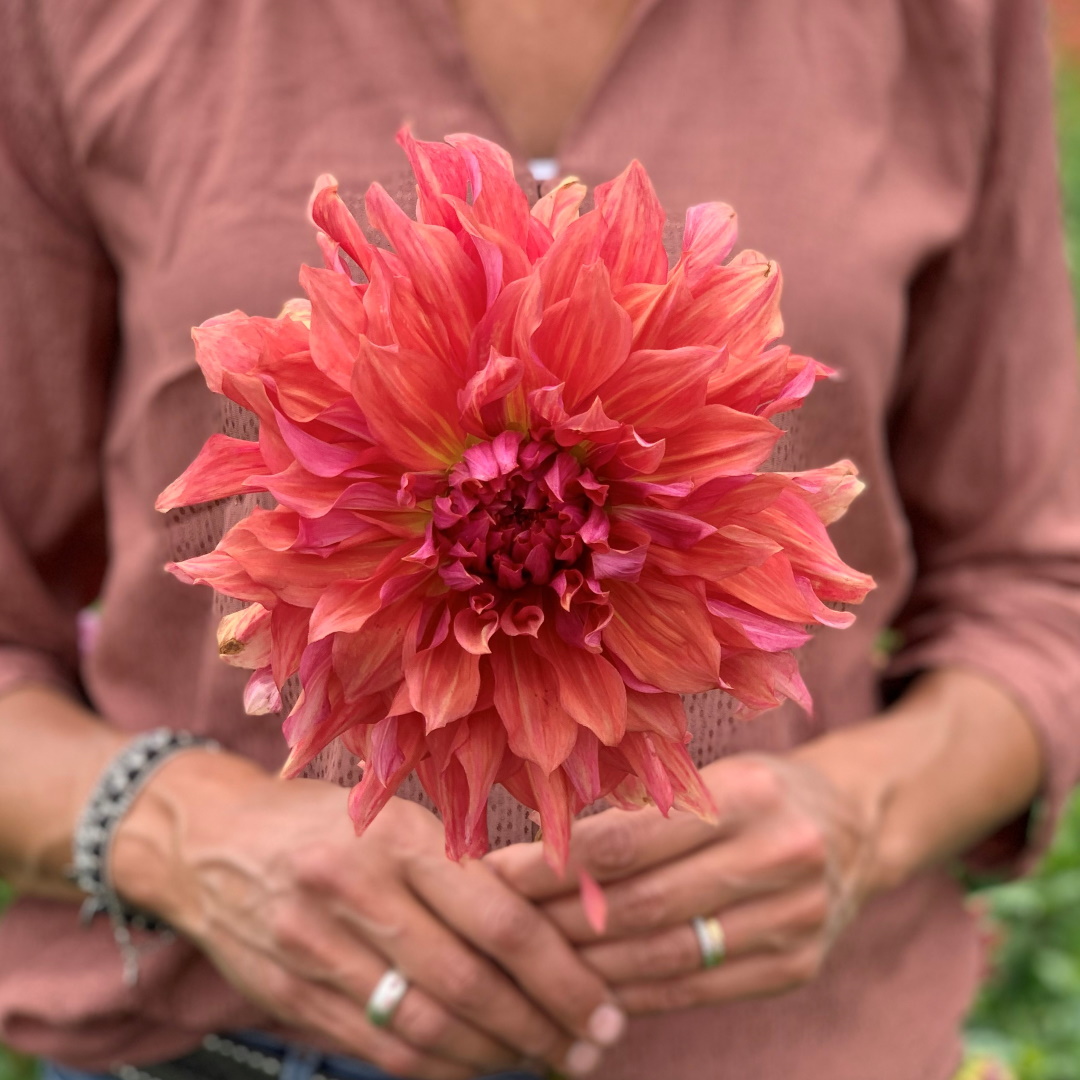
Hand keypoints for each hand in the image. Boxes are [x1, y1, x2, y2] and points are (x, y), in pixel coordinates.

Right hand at [111, 751, 625, 1078]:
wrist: (209, 841)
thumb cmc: (326, 821)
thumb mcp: (395, 815)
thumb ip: (463, 866)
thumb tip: (561, 917)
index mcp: (395, 836)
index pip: (499, 918)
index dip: (561, 974)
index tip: (605, 1008)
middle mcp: (354, 891)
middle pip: (468, 984)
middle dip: (541, 1026)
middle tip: (588, 1047)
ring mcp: (315, 950)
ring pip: (426, 1029)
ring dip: (496, 1055)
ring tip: (542, 1057)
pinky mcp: (291, 995)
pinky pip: (381, 1051)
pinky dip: (441, 1070)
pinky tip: (478, 1066)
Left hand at [486, 753, 882, 1014]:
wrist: (853, 826)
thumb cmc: (756, 790)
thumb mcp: (707, 775)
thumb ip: (636, 810)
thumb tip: (541, 850)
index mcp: (749, 793)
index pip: (627, 839)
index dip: (555, 863)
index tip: (497, 873)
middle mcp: (779, 856)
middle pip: (642, 904)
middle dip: (560, 920)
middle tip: (501, 924)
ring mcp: (794, 920)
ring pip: (665, 956)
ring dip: (589, 967)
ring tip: (532, 962)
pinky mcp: (797, 968)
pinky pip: (697, 991)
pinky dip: (636, 995)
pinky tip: (590, 990)